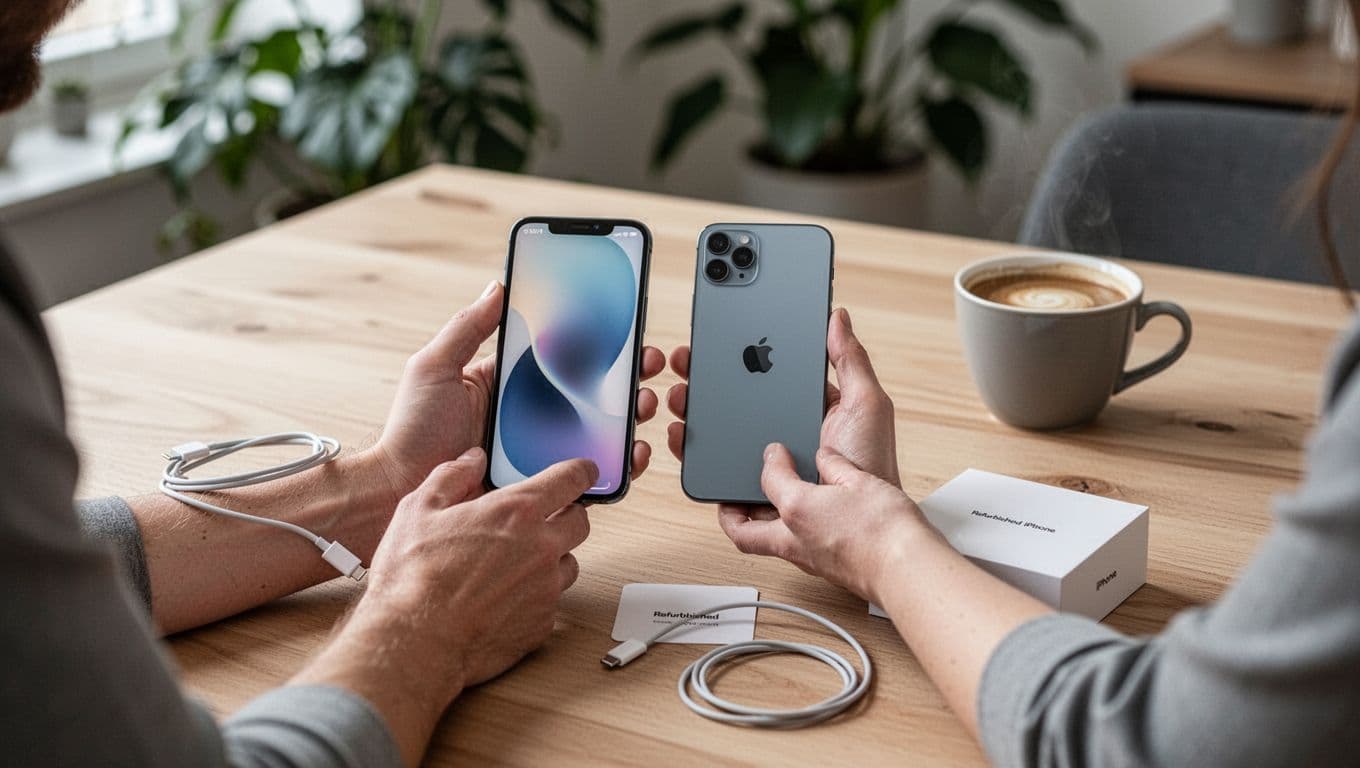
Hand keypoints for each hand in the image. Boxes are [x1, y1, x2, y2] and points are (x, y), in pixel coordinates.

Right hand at [358, 447, 593, 689]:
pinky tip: (505, 599)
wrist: (416, 642)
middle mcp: (541, 548)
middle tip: (542, 520)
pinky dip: (537, 596)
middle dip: (568, 516)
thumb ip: (451, 477)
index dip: (581, 472)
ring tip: (516, 563)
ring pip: (569, 564)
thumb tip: (471, 460)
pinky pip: (552, 602)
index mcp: (516, 512)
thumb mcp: (418, 510)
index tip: (585, 472)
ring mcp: (546, 589)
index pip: (570, 479)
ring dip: (552, 559)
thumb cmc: (413, 578)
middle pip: (581, 522)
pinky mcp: (542, 624)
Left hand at [374, 280, 664, 498]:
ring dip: (630, 416)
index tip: (622, 324)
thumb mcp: (434, 367)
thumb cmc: (411, 431)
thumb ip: (468, 327)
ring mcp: (540, 452)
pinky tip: (635, 452)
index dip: (594, 341)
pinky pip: (590, 476)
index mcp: (509, 382)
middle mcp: (530, 415)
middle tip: (647, 362)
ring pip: (598, 432)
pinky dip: (620, 464)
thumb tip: (499, 285)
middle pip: (589, 391)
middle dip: (626, 375)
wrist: (399, 491)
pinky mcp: (545, 487)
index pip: (560, 355)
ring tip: (646, 403)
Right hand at [666, 308, 899, 487]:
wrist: (865, 522)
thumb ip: (850, 360)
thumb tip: (837, 317)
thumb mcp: (866, 403)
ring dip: (693, 421)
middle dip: (703, 385)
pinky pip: (719, 484)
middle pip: (733, 408)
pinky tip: (687, 446)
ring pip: (719, 443)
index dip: (735, 361)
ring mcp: (766, 471)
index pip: (762, 380)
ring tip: (680, 401)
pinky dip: (698, 469)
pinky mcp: (754, 501)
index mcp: (803, 411)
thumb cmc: (871, 463)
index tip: (712, 342)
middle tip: (685, 365)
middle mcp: (781, 440)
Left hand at [730, 444, 933, 601]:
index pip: (769, 477)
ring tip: (760, 511)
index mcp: (797, 509)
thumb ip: (834, 464)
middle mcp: (794, 539)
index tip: (775, 451)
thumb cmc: (885, 530)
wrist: (907, 569)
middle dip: (731, 516)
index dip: (770, 459)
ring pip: (766, 546)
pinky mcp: (825, 570)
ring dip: (758, 529)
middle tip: (728, 501)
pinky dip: (789, 537)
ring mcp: (808, 559)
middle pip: (743, 533)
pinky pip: (793, 553)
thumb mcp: (858, 479)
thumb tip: (824, 457)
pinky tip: (805, 525)